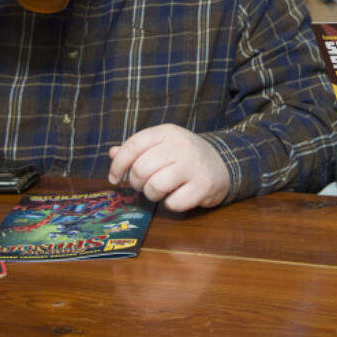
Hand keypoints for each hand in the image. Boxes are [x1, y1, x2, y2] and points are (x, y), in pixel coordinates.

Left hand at [107, 124, 231, 212]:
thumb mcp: (163, 145)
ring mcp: (194, 165)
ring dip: (153, 194)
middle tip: (145, 185)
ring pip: (155, 186)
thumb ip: (138, 149)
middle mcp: (181, 145)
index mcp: (167, 132)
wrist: (223, 163)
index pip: (133, 145)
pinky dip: (172, 204)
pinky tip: (179, 195)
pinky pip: (174, 203)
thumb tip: (112, 153)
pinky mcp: (204, 186)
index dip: (118, 164)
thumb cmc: (185, 156)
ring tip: (161, 191)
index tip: (114, 178)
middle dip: (137, 183)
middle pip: (142, 169)